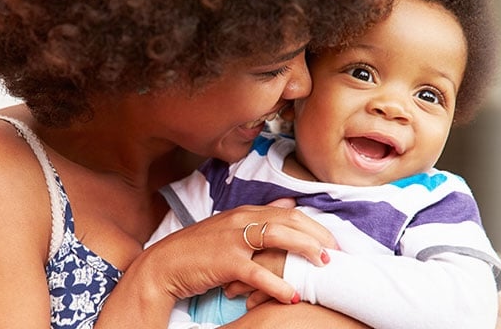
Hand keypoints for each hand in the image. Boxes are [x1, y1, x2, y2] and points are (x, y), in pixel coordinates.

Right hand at [137, 204, 336, 304]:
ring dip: (305, 249)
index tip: (332, 240)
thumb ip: (258, 216)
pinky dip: (278, 285)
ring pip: (278, 237)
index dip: (314, 225)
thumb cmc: (196, 251)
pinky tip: (293, 296)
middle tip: (337, 252)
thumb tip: (288, 204)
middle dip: (318, 235)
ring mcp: (233, 240)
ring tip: (324, 264)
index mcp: (243, 213)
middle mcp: (240, 221)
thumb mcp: (228, 227)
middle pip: (289, 220)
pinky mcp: (225, 262)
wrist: (163, 266)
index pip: (288, 213)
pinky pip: (258, 272)